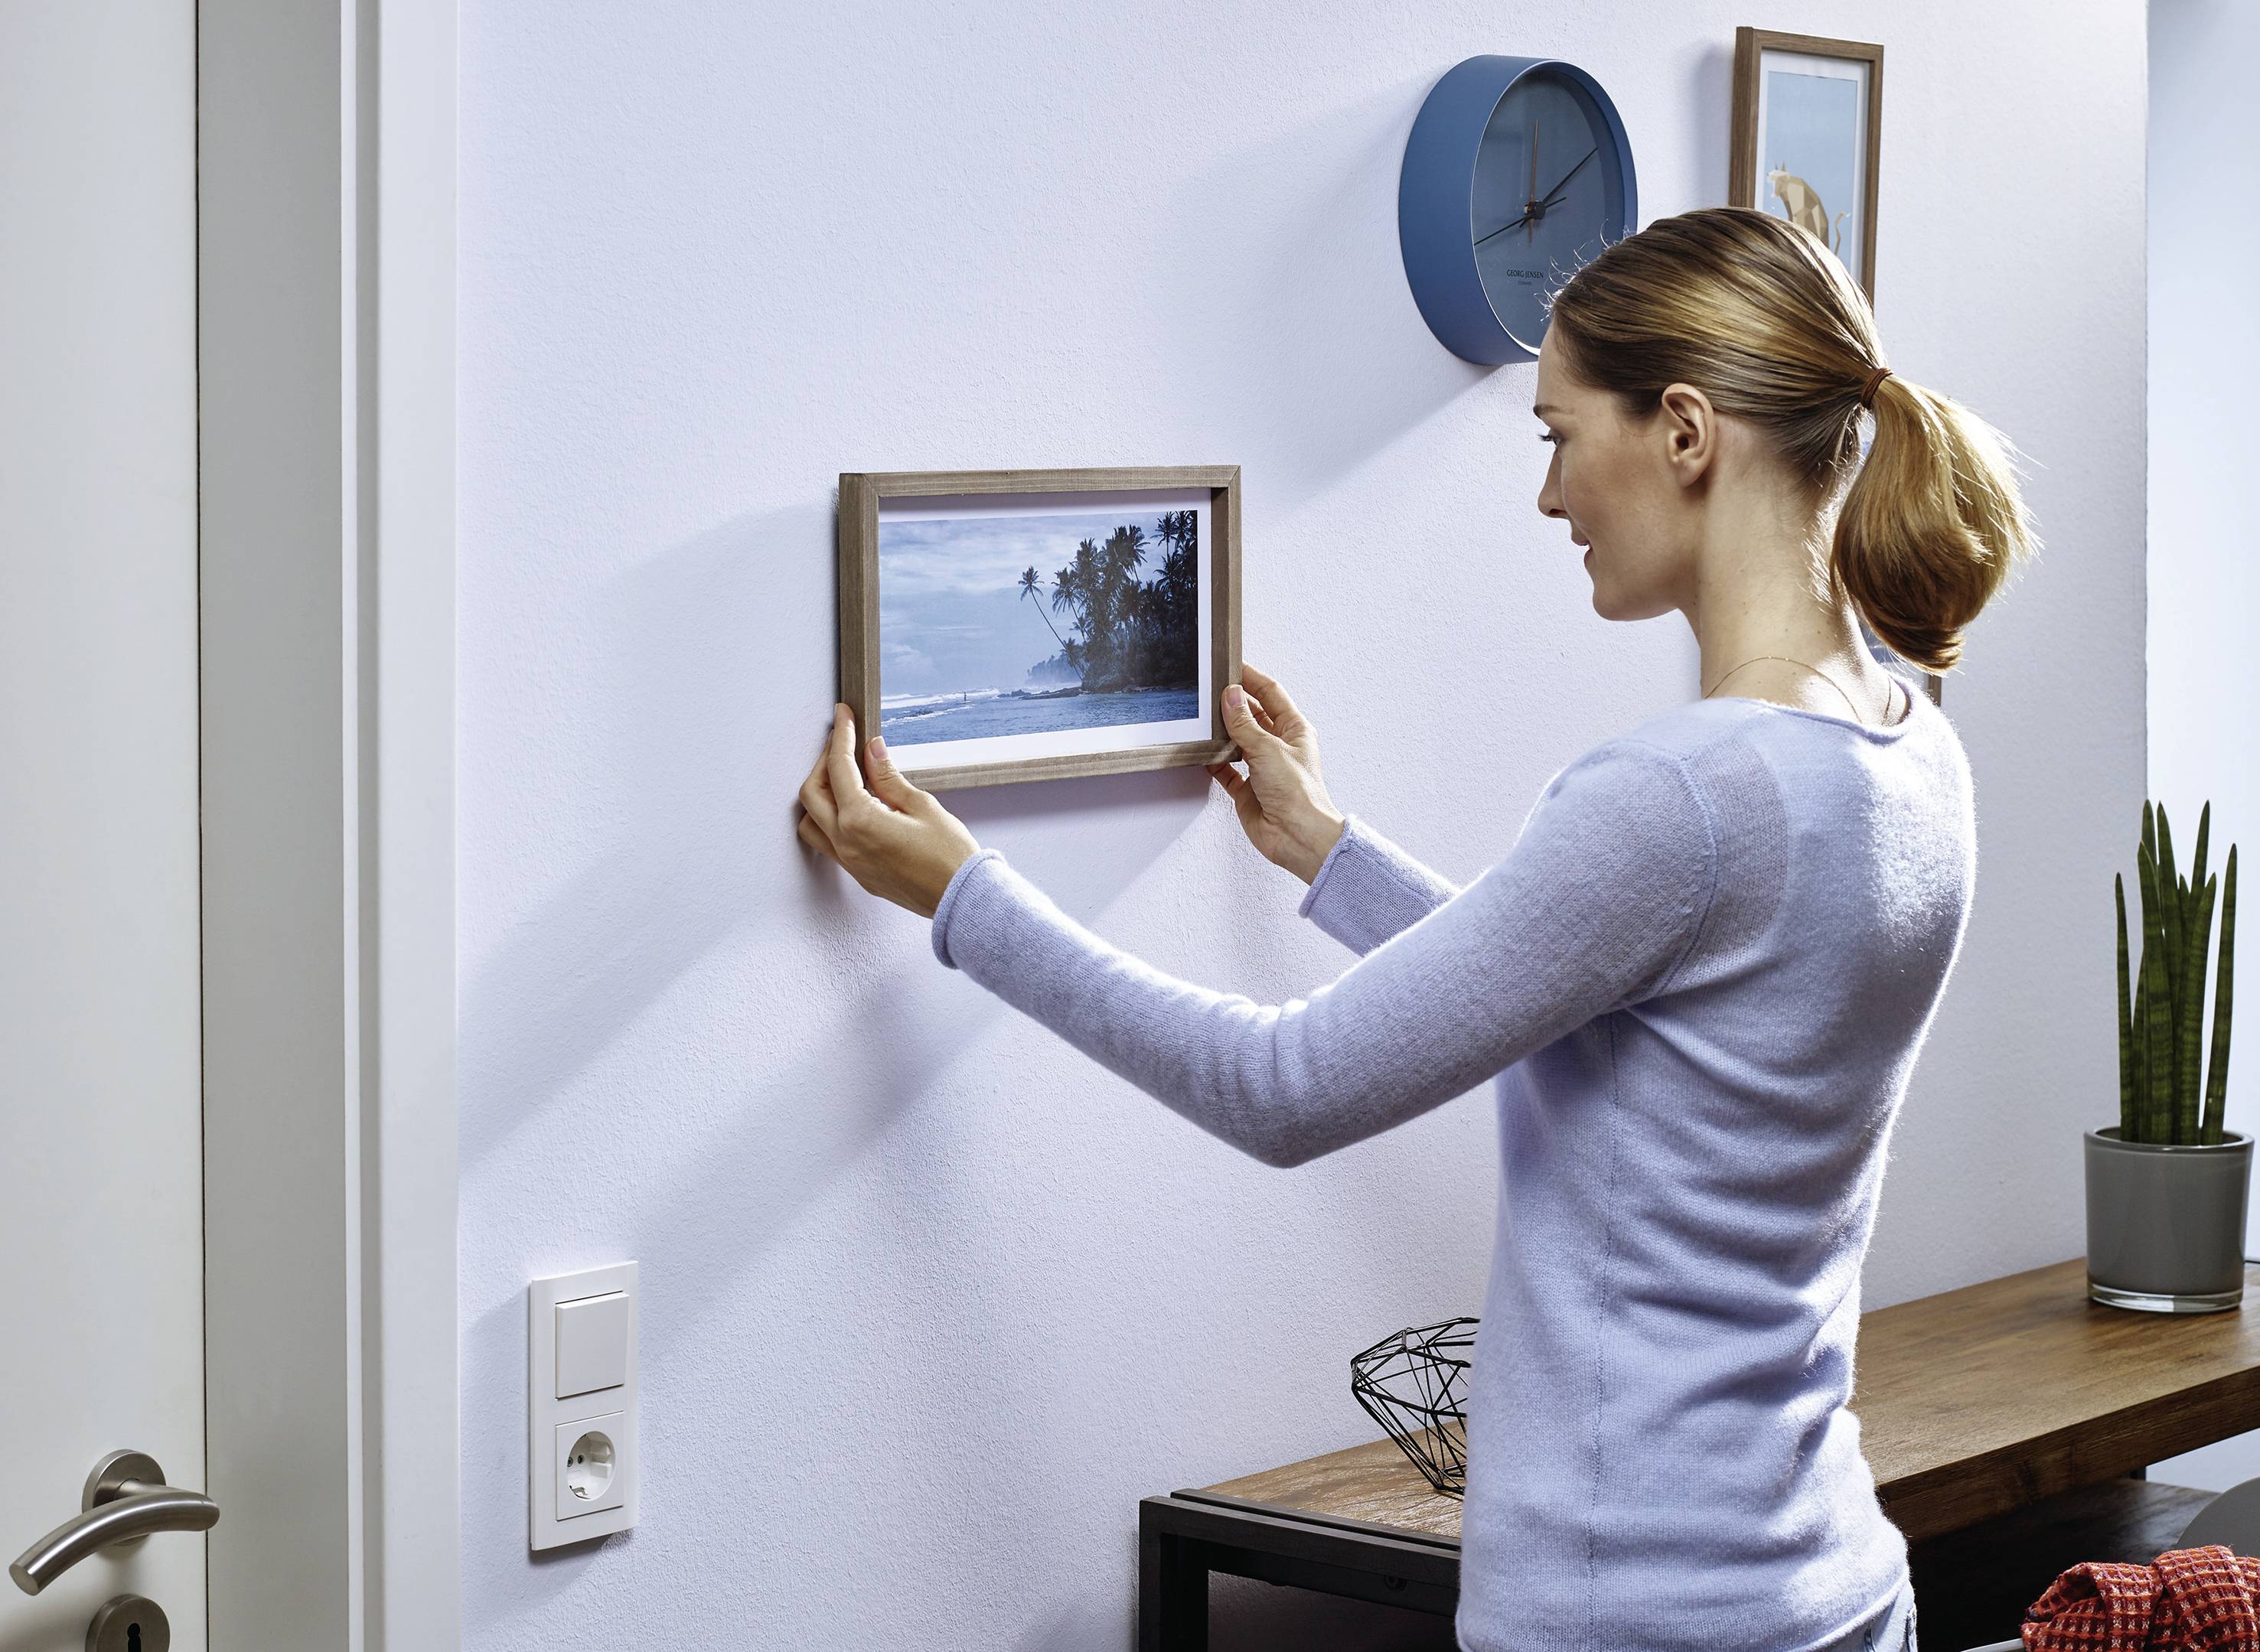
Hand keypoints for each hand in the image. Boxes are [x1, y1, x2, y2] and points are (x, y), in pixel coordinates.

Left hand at [797, 704, 980, 917]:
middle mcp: (846, 843)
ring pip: (811, 822)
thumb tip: (872, 749)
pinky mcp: (858, 874)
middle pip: (812, 793)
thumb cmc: (950, 855)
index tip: (843, 716)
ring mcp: (849, 862)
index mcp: (860, 820)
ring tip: (842, 777)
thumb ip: (888, 777)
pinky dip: (829, 819)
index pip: (839, 768)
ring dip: (819, 795)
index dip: (841, 737)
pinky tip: (851, 807)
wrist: (962, 899)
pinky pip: (827, 843)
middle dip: (824, 762)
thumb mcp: (922, 805)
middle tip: (843, 743)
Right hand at [1207, 665, 1345, 884]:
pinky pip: (1227, 770)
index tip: (1233, 666)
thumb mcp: (1268, 749)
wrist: (1297, 837)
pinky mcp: (1248, 790)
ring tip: (1204, 719)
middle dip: (1233, 704)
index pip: (1271, 694)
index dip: (1252, 678)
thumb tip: (1230, 697)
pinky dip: (1215, 762)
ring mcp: (1263, 769)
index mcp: (1294, 730)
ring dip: (1223, 732)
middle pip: (1253, 716)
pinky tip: (1205, 754)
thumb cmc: (1298, 795)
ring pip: (1238, 741)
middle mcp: (1279, 747)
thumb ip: (1245, 724)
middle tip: (1211, 691)